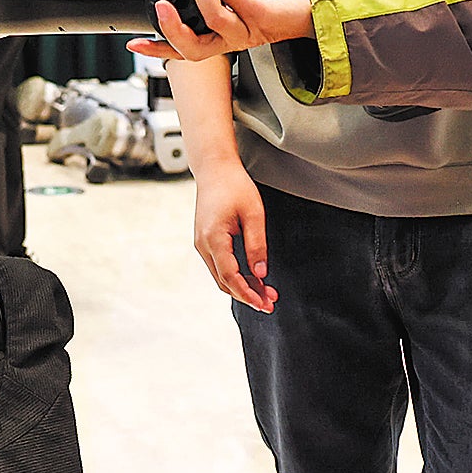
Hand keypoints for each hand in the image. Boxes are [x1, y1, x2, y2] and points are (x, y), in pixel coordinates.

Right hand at [132, 0, 312, 61]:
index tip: (133, 43)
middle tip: (161, 7)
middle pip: (194, 49)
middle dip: (172, 30)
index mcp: (221, 37)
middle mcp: (231, 40)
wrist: (308, 0)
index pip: (184, 49)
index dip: (158, 48)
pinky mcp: (260, 17)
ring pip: (213, 18)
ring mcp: (246, 31)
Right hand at [192, 159, 276, 311]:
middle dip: (247, 295)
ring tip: (265, 292)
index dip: (248, 294)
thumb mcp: (254, 213)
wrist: (214, 169)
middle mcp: (203, 244)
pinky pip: (220, 265)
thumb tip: (261, 273)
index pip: (230, 277)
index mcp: (213, 238)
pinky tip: (253, 277)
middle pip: (224, 282)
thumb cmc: (234, 186)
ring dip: (242, 287)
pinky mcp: (206, 241)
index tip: (264, 303)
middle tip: (270, 302)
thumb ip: (257, 245)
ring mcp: (202, 243)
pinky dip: (235, 276)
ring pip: (221, 276)